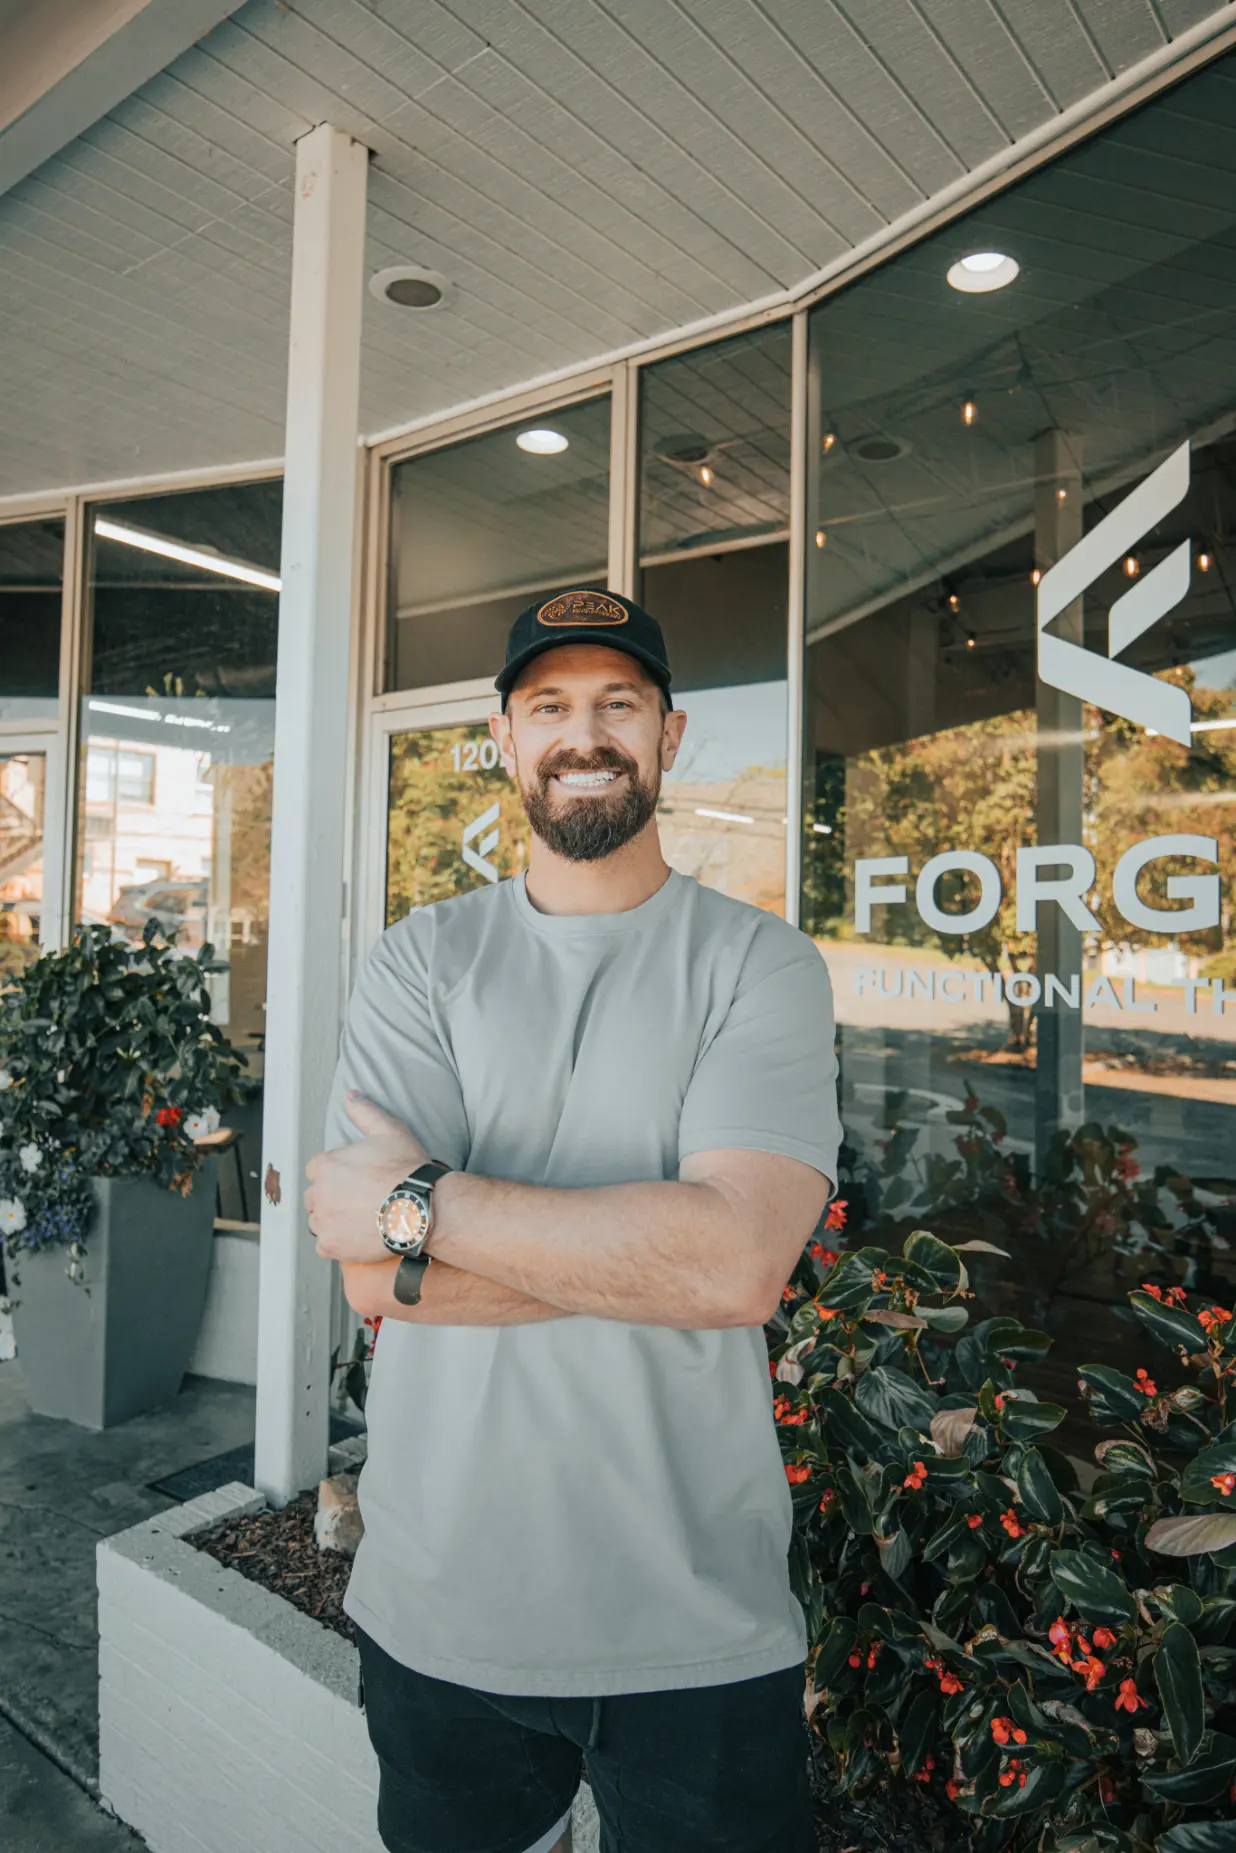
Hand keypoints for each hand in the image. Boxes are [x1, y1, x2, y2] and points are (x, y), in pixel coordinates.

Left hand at [305, 1091, 427, 1262]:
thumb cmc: (406, 1170)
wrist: (421, 1208)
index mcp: (326, 1165)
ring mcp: (323, 1221)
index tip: (356, 1181)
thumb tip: (350, 1094)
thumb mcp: (389, 1131)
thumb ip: (365, 1112)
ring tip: (361, 1220)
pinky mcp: (331, 1245)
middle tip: (361, 1201)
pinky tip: (359, 1236)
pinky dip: (338, 1243)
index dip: (337, 1175)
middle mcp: (318, 1193)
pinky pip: (324, 1245)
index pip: (318, 1170)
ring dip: (334, 1221)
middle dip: (333, 1198)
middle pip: (316, 1196)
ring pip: (319, 1221)